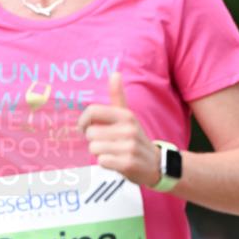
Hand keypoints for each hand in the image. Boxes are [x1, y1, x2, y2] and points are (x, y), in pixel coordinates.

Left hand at [76, 72, 160, 188]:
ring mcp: (130, 147)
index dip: (82, 121)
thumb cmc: (134, 139)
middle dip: (93, 141)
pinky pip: (102, 161)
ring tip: (112, 153)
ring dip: (99, 153)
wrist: (156, 164)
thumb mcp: (128, 118)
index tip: (84, 129)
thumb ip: (118, 97)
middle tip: (106, 144)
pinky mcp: (128, 163)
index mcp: (126, 115)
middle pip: (90, 133)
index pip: (93, 111)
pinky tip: (116, 162)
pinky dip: (105, 163)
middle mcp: (129, 129)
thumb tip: (115, 73)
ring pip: (94, 148)